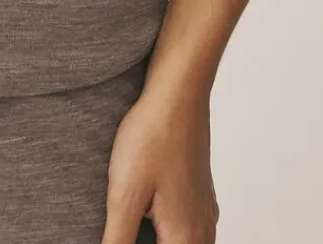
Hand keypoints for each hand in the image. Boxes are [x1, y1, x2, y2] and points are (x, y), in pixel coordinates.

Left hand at [99, 79, 219, 242]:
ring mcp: (204, 211)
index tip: (118, 231)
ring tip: (132, 221)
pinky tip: (146, 213)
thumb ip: (117, 239)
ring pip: (184, 242)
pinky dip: (167, 230)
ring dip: (154, 237)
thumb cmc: (153, 137)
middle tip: (120, 225)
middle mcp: (202, 230)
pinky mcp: (200, 195)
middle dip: (145, 241)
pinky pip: (188, 229)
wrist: (178, 93)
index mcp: (185, 238)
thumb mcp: (125, 195)